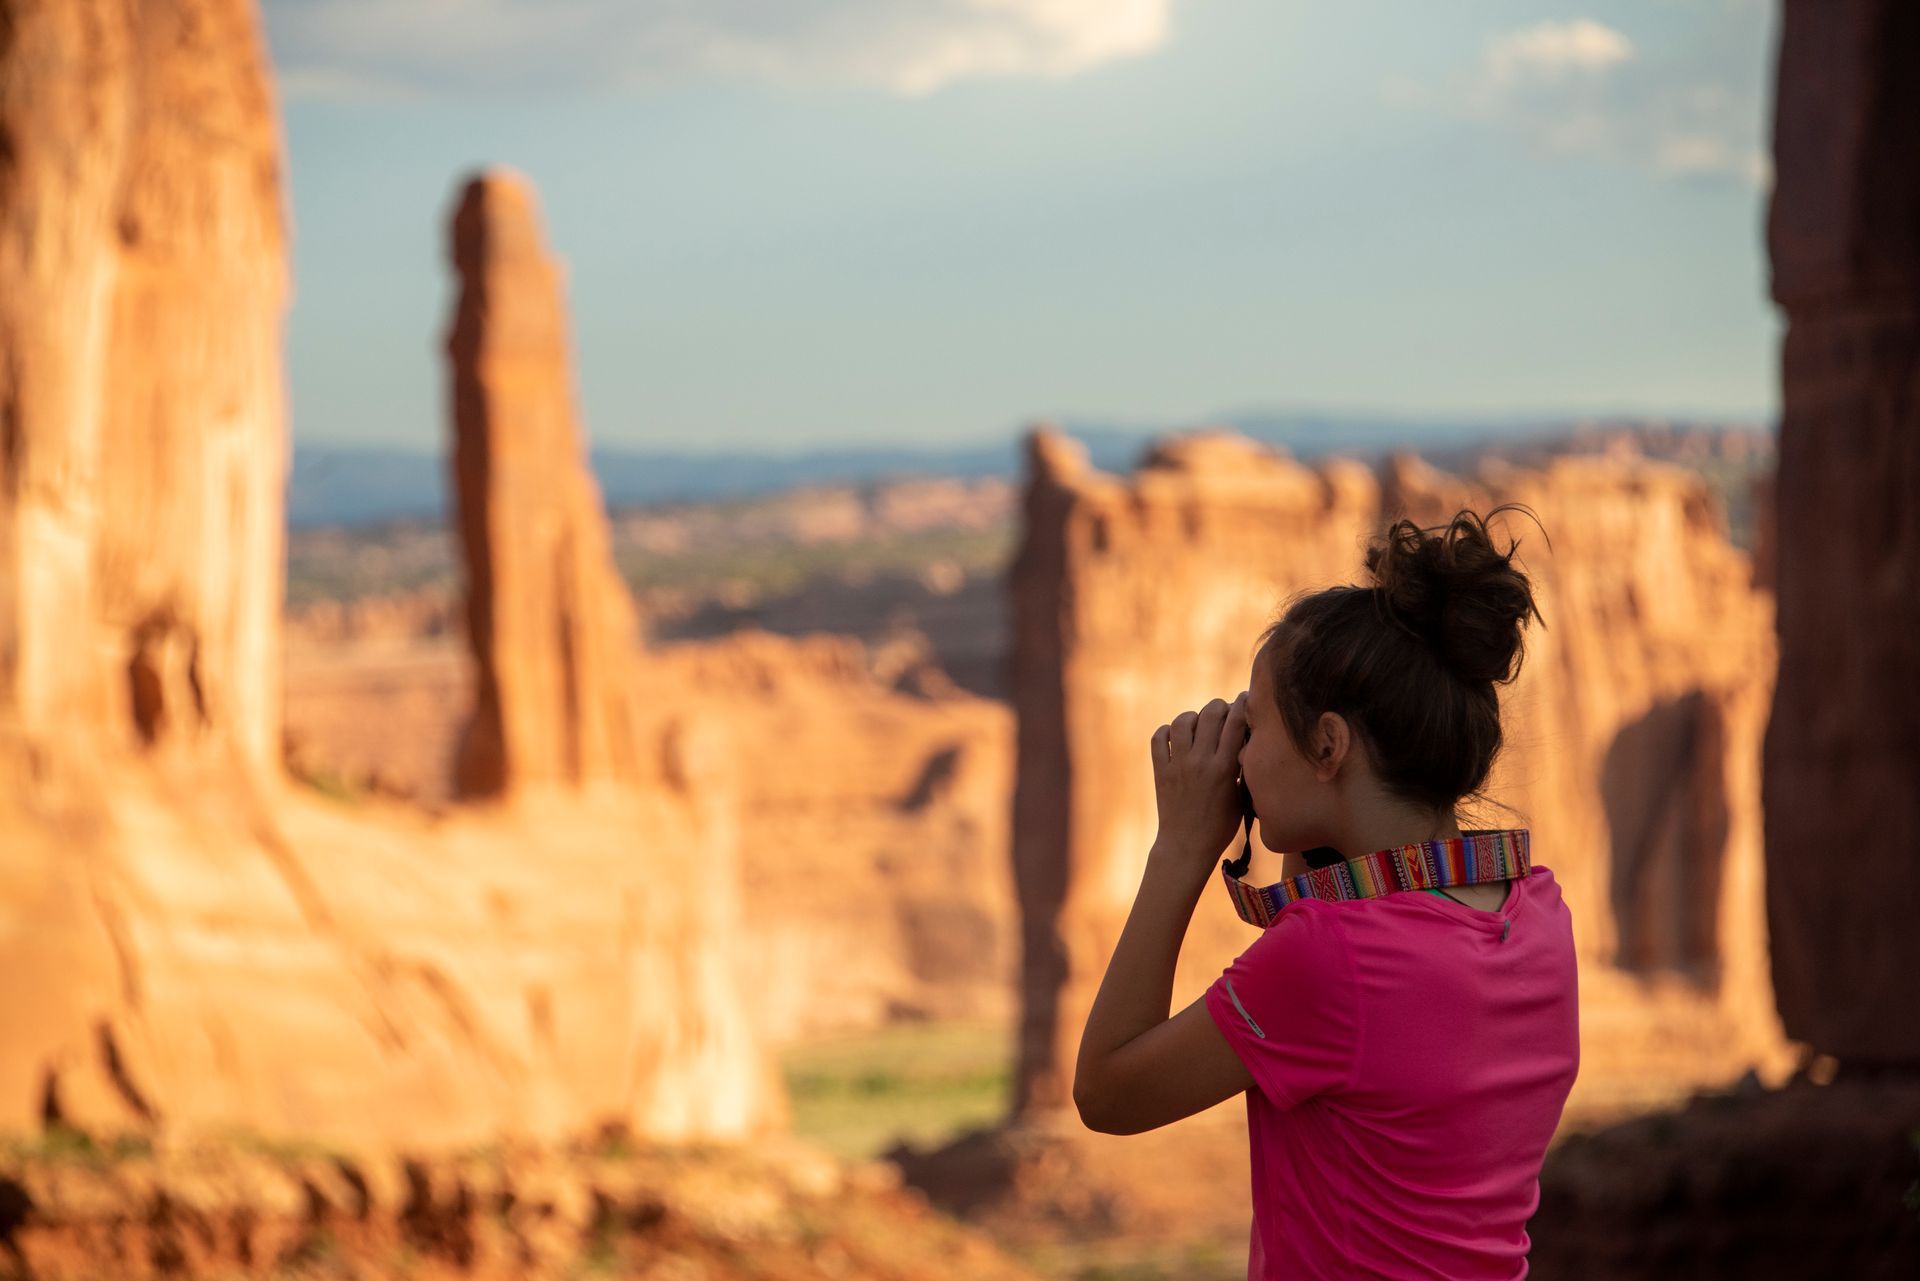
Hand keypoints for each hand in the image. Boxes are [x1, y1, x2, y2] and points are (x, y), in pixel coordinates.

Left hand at [1150, 691, 1249, 864]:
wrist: (1187, 846)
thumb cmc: (1221, 826)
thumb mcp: (1241, 797)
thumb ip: (1243, 768)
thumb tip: (1247, 741)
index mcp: (1224, 768)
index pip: (1235, 723)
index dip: (1243, 704)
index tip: (1246, 697)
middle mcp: (1200, 762)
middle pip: (1210, 715)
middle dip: (1219, 706)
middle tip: (1223, 711)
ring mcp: (1177, 765)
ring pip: (1183, 721)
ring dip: (1194, 716)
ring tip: (1200, 724)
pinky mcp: (1160, 771)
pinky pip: (1159, 737)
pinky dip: (1168, 731)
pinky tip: (1177, 736)